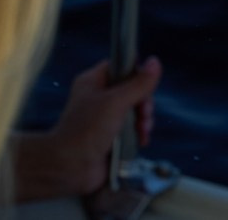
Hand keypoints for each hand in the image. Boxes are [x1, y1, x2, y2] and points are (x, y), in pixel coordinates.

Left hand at [9, 57, 161, 201]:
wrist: (72, 165)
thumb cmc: (87, 129)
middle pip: (132, 91)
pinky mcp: (112, 138)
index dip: (135, 74)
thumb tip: (155, 61)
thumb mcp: (116, 102)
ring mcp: (105, 119)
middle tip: (144, 114)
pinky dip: (139, 135)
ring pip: (135, 112)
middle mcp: (98, 98)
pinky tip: (141, 141)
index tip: (146, 85)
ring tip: (142, 131)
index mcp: (93, 82)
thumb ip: (138, 84)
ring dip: (144, 121)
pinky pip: (132, 131)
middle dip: (144, 103)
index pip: (119, 67)